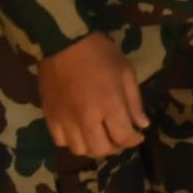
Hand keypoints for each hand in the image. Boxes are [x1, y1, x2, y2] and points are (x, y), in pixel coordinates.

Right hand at [36, 32, 147, 159]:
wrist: (63, 42)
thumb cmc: (100, 53)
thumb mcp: (125, 72)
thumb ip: (134, 102)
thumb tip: (142, 125)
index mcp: (110, 104)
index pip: (124, 137)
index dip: (134, 140)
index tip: (138, 135)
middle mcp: (87, 118)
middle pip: (101, 149)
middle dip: (115, 147)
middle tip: (119, 137)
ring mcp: (66, 120)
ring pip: (80, 149)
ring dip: (93, 147)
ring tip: (100, 136)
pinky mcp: (50, 117)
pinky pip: (60, 141)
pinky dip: (72, 141)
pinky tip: (79, 131)